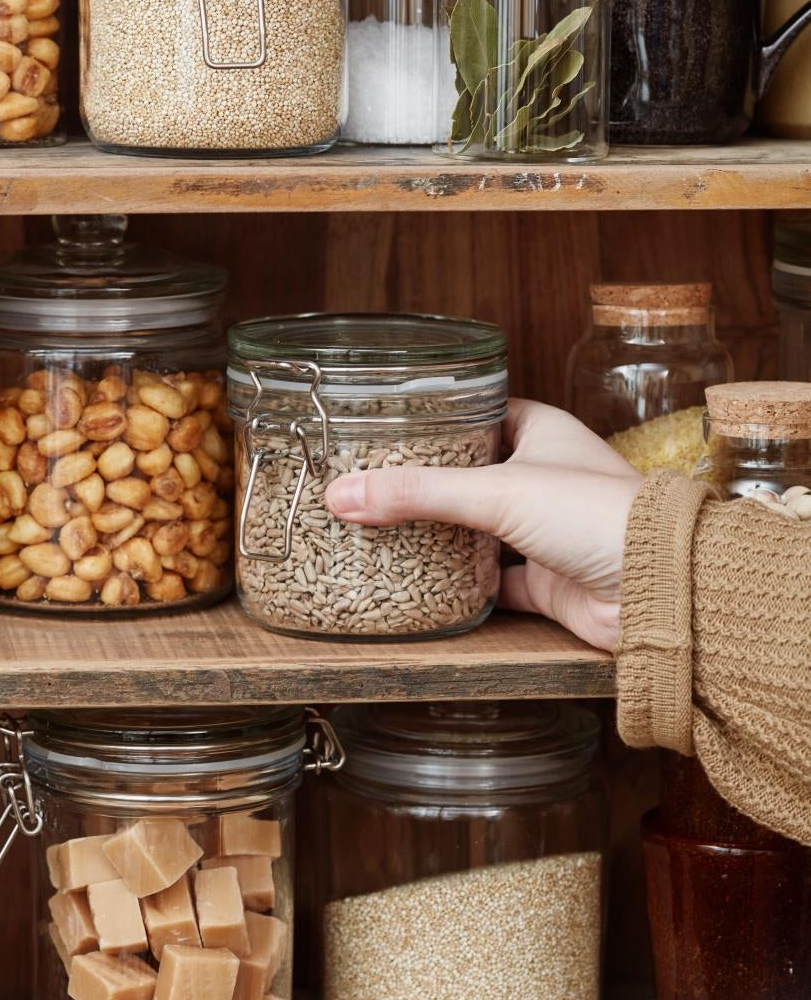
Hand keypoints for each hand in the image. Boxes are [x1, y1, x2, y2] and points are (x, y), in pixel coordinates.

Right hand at [324, 399, 643, 650]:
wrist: (657, 587)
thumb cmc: (596, 515)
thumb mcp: (495, 491)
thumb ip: (416, 493)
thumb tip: (342, 494)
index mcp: (541, 432)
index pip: (477, 413)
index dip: (434, 419)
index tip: (384, 426)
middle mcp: (542, 477)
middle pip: (469, 475)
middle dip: (424, 483)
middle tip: (370, 481)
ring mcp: (542, 531)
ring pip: (476, 529)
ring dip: (437, 534)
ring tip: (379, 528)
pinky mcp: (543, 580)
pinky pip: (489, 581)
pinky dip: (456, 585)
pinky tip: (416, 584)